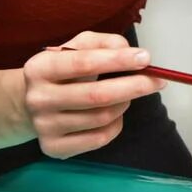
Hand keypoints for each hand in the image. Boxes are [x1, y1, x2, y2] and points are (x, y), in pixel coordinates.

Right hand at [22, 31, 162, 157]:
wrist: (32, 103)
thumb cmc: (65, 70)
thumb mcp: (80, 46)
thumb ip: (106, 43)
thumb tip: (131, 53)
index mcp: (40, 68)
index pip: (83, 63)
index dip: (117, 60)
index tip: (146, 58)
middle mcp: (37, 98)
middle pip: (97, 95)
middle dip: (135, 86)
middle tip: (158, 80)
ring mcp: (44, 126)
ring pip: (102, 118)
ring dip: (125, 104)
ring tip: (127, 94)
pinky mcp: (54, 148)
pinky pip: (100, 138)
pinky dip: (116, 124)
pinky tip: (113, 113)